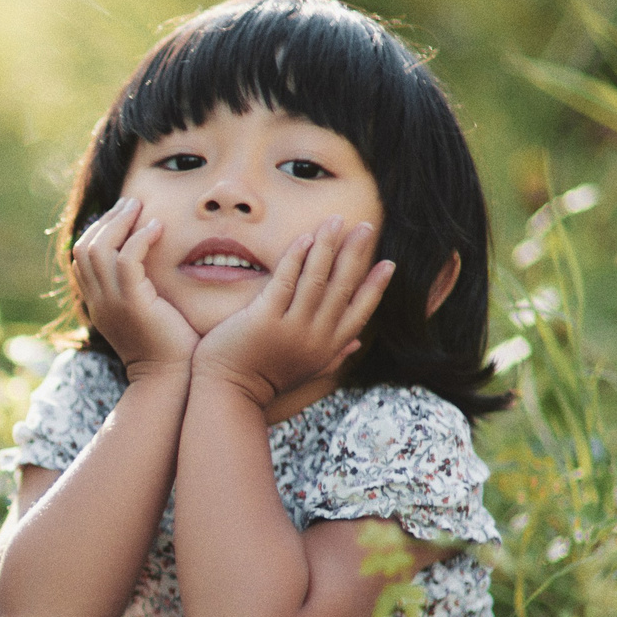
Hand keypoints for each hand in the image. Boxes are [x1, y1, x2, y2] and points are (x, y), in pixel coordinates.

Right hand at [72, 197, 197, 376]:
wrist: (171, 380)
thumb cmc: (169, 349)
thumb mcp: (147, 314)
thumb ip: (142, 290)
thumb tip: (152, 267)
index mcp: (99, 304)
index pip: (82, 258)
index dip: (98, 231)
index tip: (123, 215)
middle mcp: (98, 302)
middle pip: (85, 248)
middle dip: (107, 220)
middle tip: (132, 202)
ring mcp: (112, 303)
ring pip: (100, 249)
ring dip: (120, 222)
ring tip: (141, 207)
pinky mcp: (132, 303)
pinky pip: (127, 260)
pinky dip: (140, 238)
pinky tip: (158, 228)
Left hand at [194, 218, 393, 407]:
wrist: (227, 395)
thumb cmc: (262, 381)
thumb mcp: (306, 372)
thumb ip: (333, 357)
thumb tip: (358, 344)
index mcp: (327, 349)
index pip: (360, 312)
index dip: (375, 287)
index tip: (388, 264)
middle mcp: (315, 337)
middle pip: (342, 287)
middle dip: (356, 254)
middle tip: (366, 226)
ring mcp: (291, 328)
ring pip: (317, 279)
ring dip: (328, 246)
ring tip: (336, 220)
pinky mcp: (265, 319)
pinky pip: (286, 280)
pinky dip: (297, 257)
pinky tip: (305, 237)